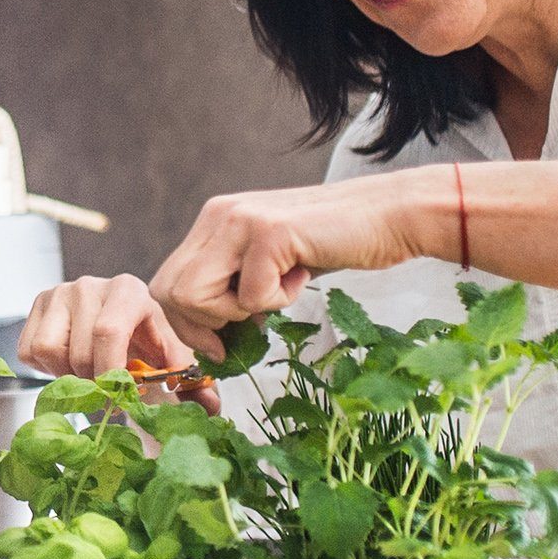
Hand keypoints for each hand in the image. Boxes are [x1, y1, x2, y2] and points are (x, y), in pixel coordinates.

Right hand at [17, 274, 220, 410]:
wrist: (119, 321)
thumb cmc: (145, 340)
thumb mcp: (170, 356)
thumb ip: (190, 382)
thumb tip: (210, 407)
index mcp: (128, 290)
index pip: (108, 332)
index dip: (110, 371)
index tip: (120, 394)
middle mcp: (89, 285)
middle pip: (79, 352)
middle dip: (94, 383)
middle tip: (108, 390)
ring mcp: (58, 292)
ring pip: (48, 351)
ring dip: (66, 374)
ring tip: (87, 373)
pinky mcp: (37, 305)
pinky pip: (29, 351)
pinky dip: (46, 368)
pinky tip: (68, 361)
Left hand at [148, 172, 440, 346]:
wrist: (391, 215)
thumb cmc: (335, 243)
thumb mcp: (270, 263)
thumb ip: (233, 284)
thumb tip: (205, 336)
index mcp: (214, 220)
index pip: (166, 283)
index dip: (186, 324)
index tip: (219, 344)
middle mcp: (218, 214)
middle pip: (170, 292)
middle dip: (203, 326)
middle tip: (248, 326)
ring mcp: (240, 220)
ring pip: (195, 295)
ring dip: (238, 312)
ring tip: (279, 289)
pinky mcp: (269, 233)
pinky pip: (249, 296)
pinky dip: (279, 301)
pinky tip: (303, 272)